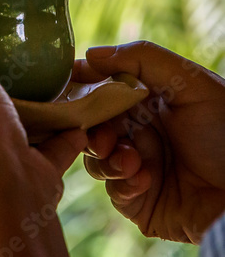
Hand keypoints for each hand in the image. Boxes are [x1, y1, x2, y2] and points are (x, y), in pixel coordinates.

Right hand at [75, 41, 224, 242]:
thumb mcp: (191, 84)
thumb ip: (141, 59)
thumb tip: (89, 54)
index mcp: (148, 99)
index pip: (100, 89)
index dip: (80, 89)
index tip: (66, 90)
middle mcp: (139, 131)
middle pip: (90, 127)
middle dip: (90, 131)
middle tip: (103, 138)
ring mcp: (138, 167)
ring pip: (95, 160)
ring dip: (106, 160)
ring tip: (131, 162)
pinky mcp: (140, 202)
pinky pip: (114, 192)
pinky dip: (123, 184)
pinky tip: (145, 180)